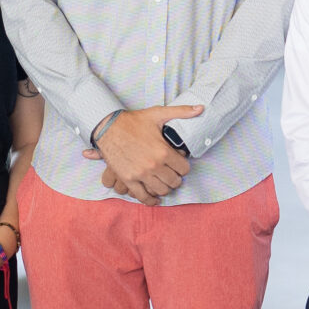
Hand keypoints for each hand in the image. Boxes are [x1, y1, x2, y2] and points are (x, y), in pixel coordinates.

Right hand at [83, 105, 200, 205]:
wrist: (108, 127)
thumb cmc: (133, 121)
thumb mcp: (158, 114)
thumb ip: (181, 112)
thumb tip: (200, 108)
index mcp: (163, 152)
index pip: (184, 169)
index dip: (184, 167)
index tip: (179, 164)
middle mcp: (153, 165)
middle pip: (174, 182)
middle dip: (176, 178)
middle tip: (172, 173)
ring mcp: (140, 174)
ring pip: (161, 190)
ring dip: (165, 188)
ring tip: (164, 182)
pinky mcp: (128, 179)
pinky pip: (142, 196)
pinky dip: (150, 200)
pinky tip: (154, 199)